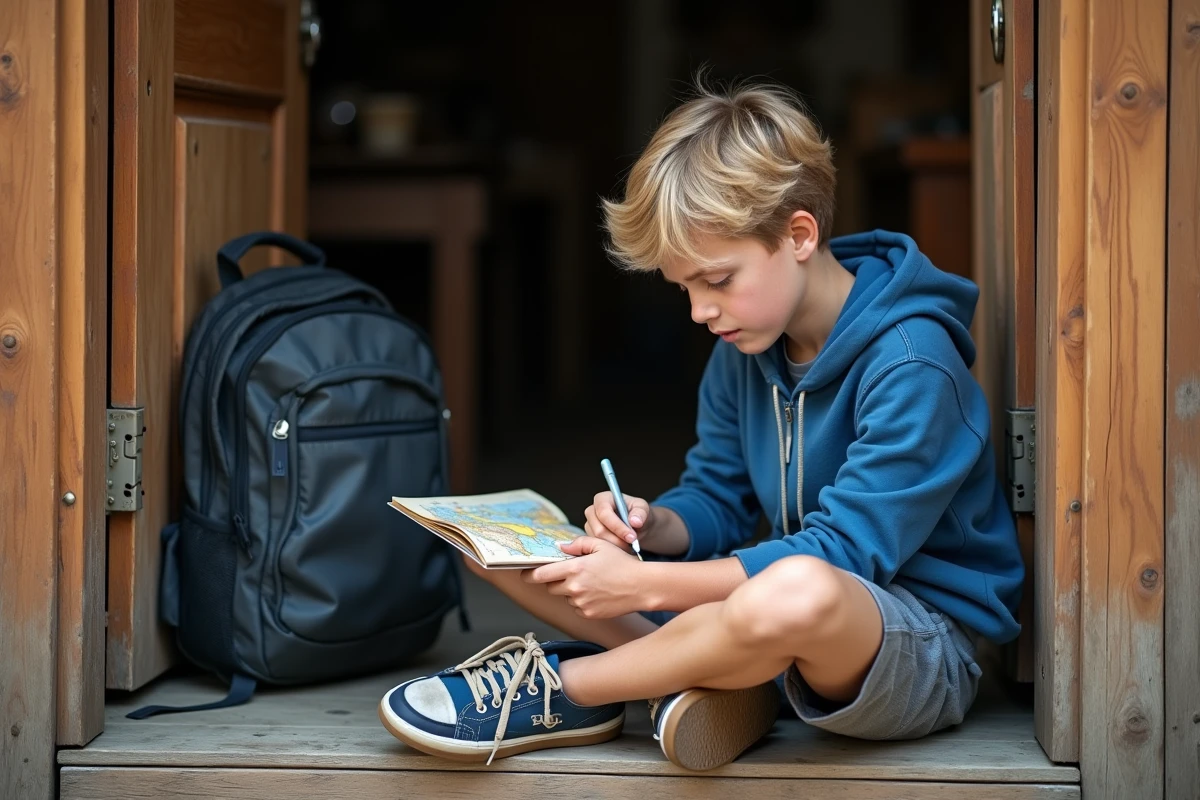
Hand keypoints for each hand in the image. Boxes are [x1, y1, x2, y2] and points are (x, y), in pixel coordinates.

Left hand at [523, 537, 648, 618]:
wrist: (641, 587)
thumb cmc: (622, 563)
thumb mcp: (600, 545)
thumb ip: (577, 544)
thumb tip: (559, 548)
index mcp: (575, 568)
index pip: (541, 574)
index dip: (529, 575)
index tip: (524, 574)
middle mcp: (574, 588)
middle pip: (550, 587)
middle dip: (555, 580)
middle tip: (571, 573)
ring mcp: (580, 603)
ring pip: (565, 597)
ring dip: (570, 591)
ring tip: (592, 582)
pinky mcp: (588, 614)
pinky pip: (576, 607)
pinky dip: (581, 601)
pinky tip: (597, 593)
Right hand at [583, 491, 652, 552]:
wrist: (637, 526)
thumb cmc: (637, 513)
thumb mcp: (643, 509)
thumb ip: (640, 513)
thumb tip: (635, 521)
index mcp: (603, 499)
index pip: (604, 513)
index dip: (617, 526)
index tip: (632, 536)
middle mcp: (592, 511)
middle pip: (599, 529)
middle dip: (617, 539)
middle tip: (633, 544)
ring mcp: (590, 525)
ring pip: (599, 541)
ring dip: (616, 546)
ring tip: (630, 546)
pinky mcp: (591, 537)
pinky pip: (599, 547)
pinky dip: (612, 550)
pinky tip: (624, 548)